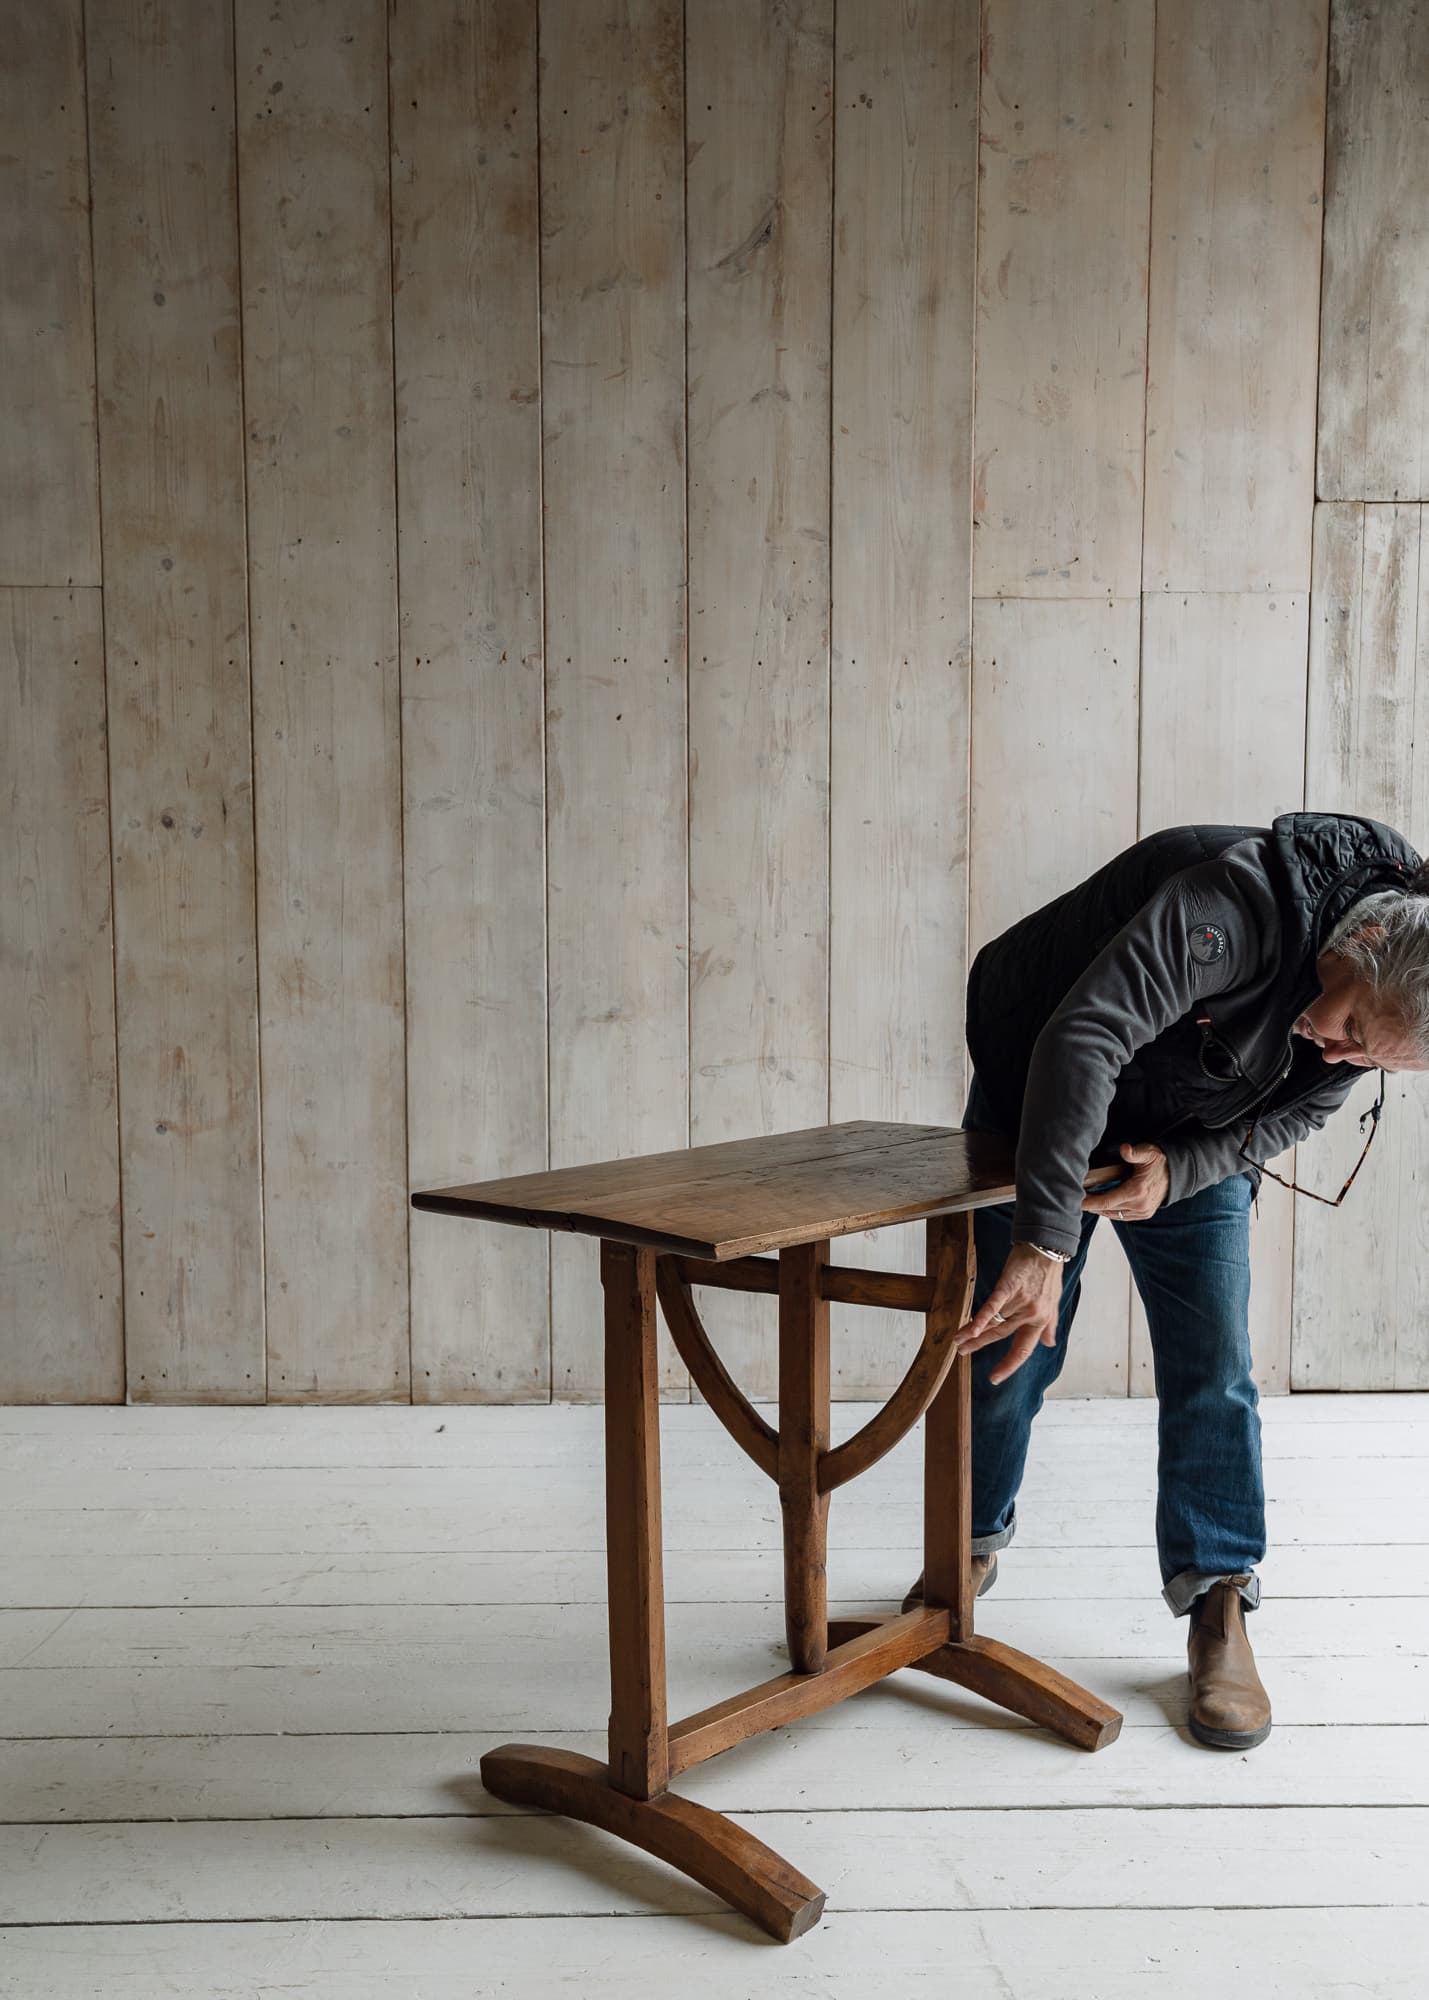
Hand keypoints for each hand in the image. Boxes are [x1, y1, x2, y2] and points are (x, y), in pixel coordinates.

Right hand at [953, 1242, 1065, 1384]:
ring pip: (993, 1323)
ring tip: (957, 1342)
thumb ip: (1049, 1325)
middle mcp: (1030, 1315)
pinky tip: (969, 1329)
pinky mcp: (1009, 1287)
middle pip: (1001, 1336)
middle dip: (980, 1346)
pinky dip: (980, 1319)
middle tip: (963, 1354)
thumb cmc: (1049, 1273)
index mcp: (1040, 1321)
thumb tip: (1049, 1343)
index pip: (1023, 1349)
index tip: (995, 1377)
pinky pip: (993, 1306)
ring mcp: (1020, 1301)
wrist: (1047, 1247)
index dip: (1009, 1365)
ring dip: (973, 1334)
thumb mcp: (1053, 1303)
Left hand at [1081, 1140, 1169, 1221]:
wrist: (1177, 1173)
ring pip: (1115, 1215)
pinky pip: (1123, 1217)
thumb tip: (1125, 1149)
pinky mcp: (1145, 1214)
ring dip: (1101, 1210)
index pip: (1106, 1202)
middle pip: (1107, 1209)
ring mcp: (1143, 1212)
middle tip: (1077, 1199)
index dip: (1089, 1203)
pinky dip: (1112, 1212)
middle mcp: (1139, 1205)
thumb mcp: (1147, 1153)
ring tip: (1088, 1203)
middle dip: (1092, 1205)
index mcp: (1136, 1192)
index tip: (1076, 1201)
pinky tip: (1104, 1205)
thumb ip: (1134, 1153)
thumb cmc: (1159, 1162)